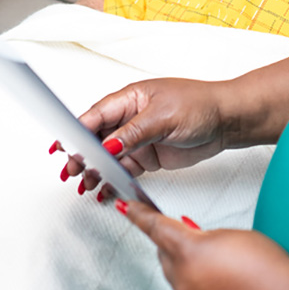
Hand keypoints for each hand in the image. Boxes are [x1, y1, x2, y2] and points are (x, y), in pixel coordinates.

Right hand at [62, 77, 229, 190]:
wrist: (226, 120)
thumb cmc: (199, 104)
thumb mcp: (162, 117)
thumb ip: (132, 134)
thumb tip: (107, 146)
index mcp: (130, 98)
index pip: (96, 115)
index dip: (76, 130)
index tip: (62, 146)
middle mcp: (130, 117)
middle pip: (97, 137)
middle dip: (81, 154)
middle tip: (70, 172)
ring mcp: (138, 138)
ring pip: (108, 156)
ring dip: (95, 170)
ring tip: (85, 186)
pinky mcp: (148, 155)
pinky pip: (124, 169)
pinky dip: (113, 181)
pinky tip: (105, 191)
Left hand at [121, 201, 288, 289]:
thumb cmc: (269, 272)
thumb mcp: (234, 236)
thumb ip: (207, 234)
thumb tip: (195, 240)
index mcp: (189, 252)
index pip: (155, 226)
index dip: (139, 213)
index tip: (126, 206)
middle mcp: (183, 281)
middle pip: (164, 253)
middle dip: (173, 240)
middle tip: (190, 232)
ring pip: (177, 276)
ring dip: (189, 265)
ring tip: (220, 262)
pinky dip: (199, 285)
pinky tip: (221, 282)